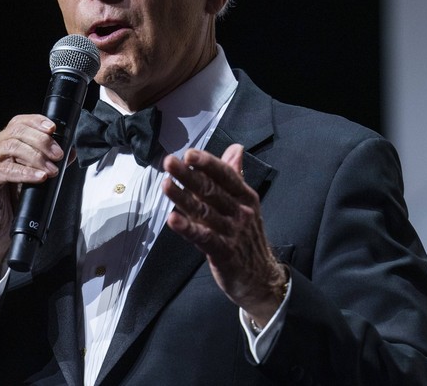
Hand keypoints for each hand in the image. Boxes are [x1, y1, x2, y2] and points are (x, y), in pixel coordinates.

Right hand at [0, 114, 64, 284]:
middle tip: (58, 155)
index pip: (18, 123)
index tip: (54, 128)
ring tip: (51, 169)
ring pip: (10, 147)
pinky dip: (25, 172)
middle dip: (41, 141)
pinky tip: (40, 177)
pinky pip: (4, 171)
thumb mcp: (34, 179)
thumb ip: (48, 163)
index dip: (36, 121)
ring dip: (36, 156)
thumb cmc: (10, 206)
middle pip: (16, 132)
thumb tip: (69, 151)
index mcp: (0, 145)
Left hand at [162, 143, 287, 326]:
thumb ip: (235, 175)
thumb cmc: (247, 236)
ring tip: (166, 184)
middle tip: (170, 162)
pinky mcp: (225, 253)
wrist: (261, 278)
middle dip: (189, 175)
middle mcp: (241, 212)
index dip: (208, 163)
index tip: (189, 153)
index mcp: (245, 197)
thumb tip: (235, 148)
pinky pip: (204, 238)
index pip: (226, 175)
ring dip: (183, 197)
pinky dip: (188, 228)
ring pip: (205, 211)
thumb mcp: (245, 204)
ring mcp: (233, 233)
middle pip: (212, 190)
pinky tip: (173, 219)